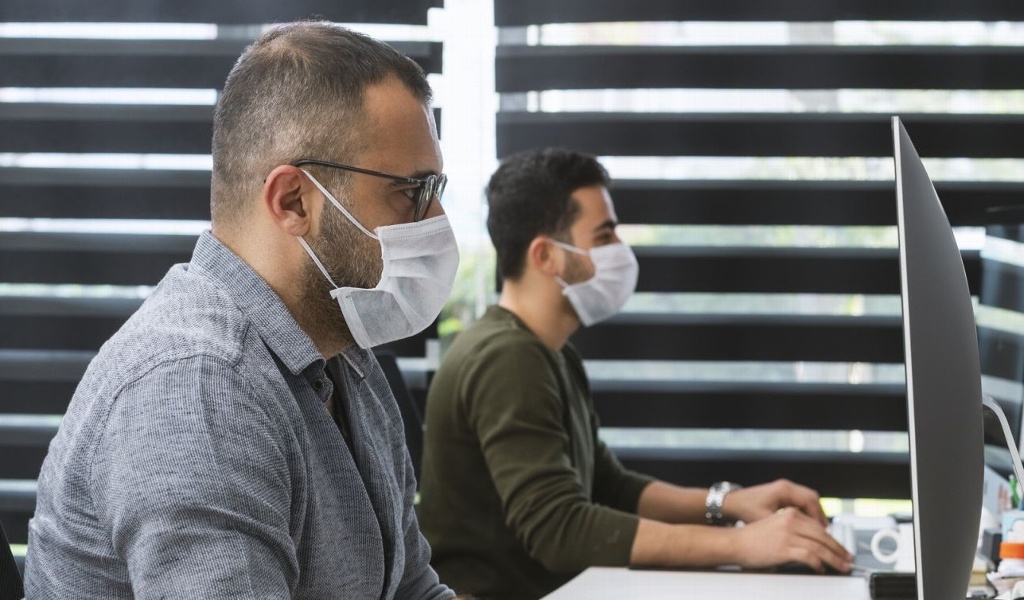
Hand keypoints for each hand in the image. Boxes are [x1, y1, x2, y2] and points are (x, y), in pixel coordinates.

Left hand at [722, 479, 827, 525]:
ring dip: (813, 513)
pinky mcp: (782, 494)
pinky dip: (806, 512)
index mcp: (784, 489)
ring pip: (807, 499)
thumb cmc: (745, 510)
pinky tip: (806, 525)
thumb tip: (801, 537)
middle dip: (819, 514)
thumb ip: (784, 526)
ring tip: (818, 530)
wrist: (731, 503)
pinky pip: (800, 501)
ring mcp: (784, 489)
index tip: (823, 531)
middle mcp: (786, 486)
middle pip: (812, 498)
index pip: (810, 500)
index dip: (818, 516)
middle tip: (825, 531)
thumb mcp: (765, 520)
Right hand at [727, 507, 852, 572]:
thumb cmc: (752, 537)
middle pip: (823, 536)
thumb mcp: (776, 525)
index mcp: (791, 514)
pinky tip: (820, 568)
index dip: (834, 540)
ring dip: (834, 559)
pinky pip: (809, 557)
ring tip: (841, 566)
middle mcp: (791, 521)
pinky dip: (818, 564)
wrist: (734, 542)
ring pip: (820, 547)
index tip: (841, 549)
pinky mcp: (784, 549)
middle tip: (847, 559)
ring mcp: (788, 535)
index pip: (820, 527)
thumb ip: (794, 529)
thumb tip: (812, 542)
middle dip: (839, 550)